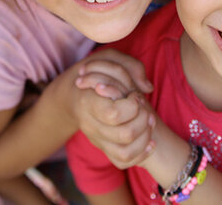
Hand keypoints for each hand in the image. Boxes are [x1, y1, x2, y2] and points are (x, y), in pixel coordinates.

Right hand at [71, 50, 155, 168]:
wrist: (71, 96)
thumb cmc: (94, 74)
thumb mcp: (109, 59)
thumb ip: (130, 66)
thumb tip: (146, 88)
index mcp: (88, 101)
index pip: (113, 114)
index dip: (132, 105)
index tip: (133, 95)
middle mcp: (90, 125)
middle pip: (125, 134)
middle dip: (143, 119)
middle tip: (144, 108)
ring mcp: (97, 139)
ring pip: (125, 152)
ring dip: (144, 137)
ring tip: (148, 122)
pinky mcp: (104, 149)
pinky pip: (124, 161)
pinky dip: (141, 154)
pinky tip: (150, 140)